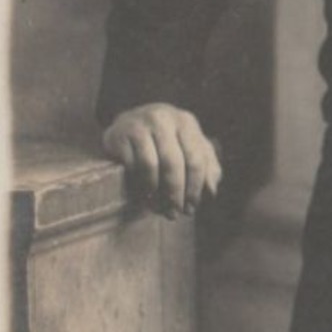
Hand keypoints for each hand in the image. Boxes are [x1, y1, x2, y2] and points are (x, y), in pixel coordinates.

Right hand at [102, 104, 221, 218]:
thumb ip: (207, 165)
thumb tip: (211, 191)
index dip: (195, 187)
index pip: (195, 158)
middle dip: (175, 193)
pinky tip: (145, 197)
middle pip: (173, 163)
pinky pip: (132, 166)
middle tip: (174, 213)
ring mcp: (139, 125)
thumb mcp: (189, 146)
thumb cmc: (165, 140)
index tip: (192, 208)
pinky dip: (140, 185)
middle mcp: (163, 118)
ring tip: (158, 208)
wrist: (127, 125)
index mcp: (185, 121)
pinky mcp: (119, 135)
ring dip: (156, 193)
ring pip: (152, 166)